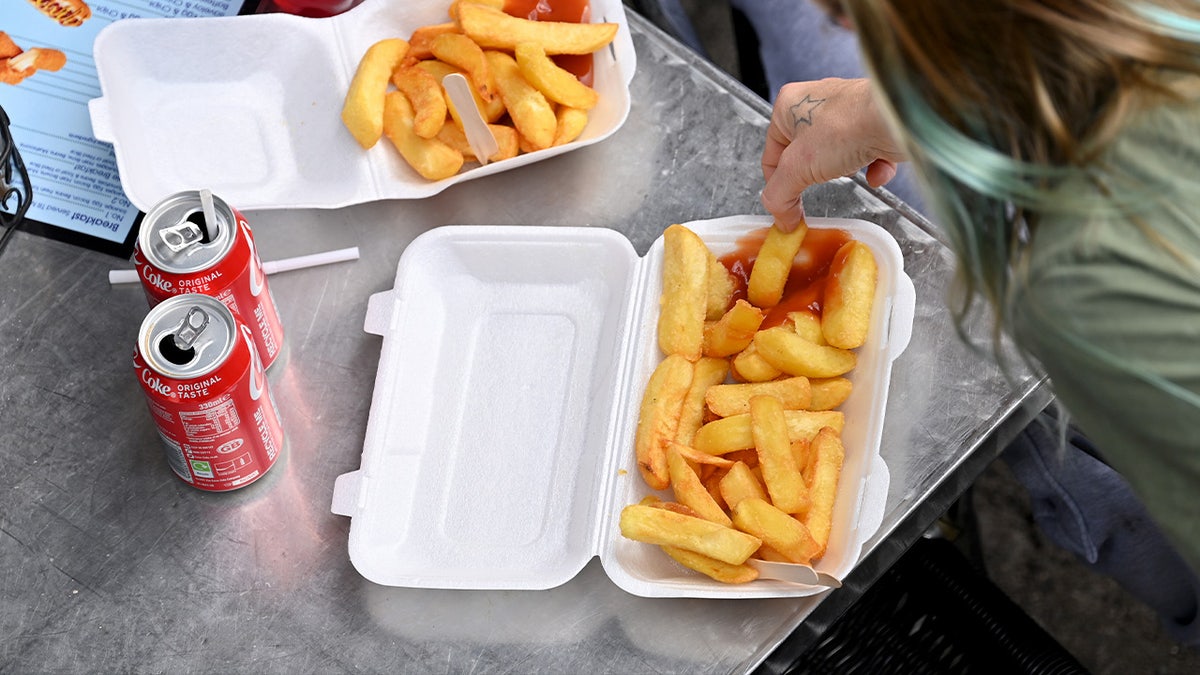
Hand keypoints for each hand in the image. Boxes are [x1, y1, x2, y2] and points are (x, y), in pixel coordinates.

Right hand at [761, 78, 904, 230]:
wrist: (896, 119)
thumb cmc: (845, 127)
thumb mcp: (797, 168)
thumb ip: (779, 196)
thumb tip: (781, 218)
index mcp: (789, 106)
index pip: (772, 155)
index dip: (778, 186)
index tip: (787, 210)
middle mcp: (817, 104)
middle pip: (804, 156)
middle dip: (813, 175)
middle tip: (818, 190)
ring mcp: (848, 112)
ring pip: (835, 154)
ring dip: (842, 170)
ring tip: (847, 170)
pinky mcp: (874, 123)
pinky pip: (867, 153)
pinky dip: (871, 168)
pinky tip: (876, 172)